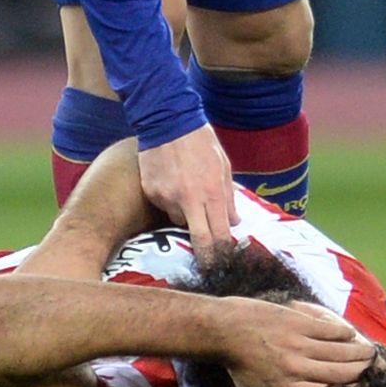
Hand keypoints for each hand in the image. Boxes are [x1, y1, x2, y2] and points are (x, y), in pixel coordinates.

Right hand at [138, 125, 236, 257]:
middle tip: (209, 266)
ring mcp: (167, 197)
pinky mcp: (152, 192)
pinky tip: (171, 180)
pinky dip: (169, 199)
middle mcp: (189, 199)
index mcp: (212, 192)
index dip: (222, 252)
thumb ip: (229, 197)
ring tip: (186, 189)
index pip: (219, 234)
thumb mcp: (224, 166)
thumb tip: (234, 222)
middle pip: (199, 240)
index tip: (223, 262)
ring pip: (179, 220)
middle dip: (206, 257)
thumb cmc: (200, 142)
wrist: (168, 120)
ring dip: (186, 214)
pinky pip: (163, 205)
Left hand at [216, 298, 373, 386]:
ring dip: (357, 352)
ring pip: (337, 351)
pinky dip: (342, 332)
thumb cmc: (236, 363)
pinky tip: (351, 334)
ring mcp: (298, 343)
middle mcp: (296, 367)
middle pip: (338, 373)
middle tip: (375, 370)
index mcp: (287, 386)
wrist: (224, 328)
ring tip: (371, 353)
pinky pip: (327, 329)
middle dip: (360, 372)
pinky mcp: (297, 322)